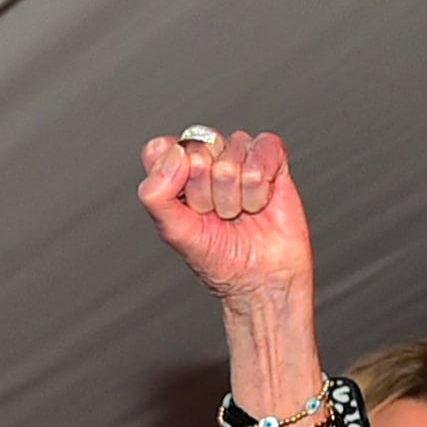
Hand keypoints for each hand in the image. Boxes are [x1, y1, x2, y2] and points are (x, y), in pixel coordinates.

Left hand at [138, 130, 311, 306]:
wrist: (260, 277)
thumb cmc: (217, 256)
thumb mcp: (172, 230)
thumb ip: (155, 194)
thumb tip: (176, 154)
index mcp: (174, 172)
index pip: (161, 148)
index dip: (172, 175)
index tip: (185, 206)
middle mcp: (206, 158)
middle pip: (198, 150)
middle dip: (206, 191)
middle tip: (214, 215)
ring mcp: (238, 156)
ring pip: (232, 153)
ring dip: (235, 194)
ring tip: (237, 213)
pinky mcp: (271, 157)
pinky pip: (263, 149)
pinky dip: (260, 184)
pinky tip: (259, 202)